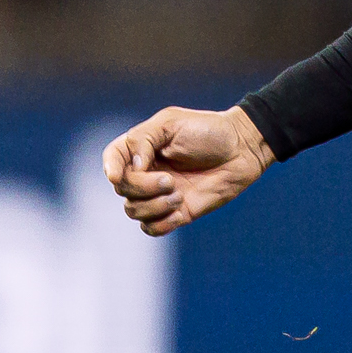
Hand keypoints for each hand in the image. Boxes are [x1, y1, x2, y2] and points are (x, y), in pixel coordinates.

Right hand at [101, 105, 273, 235]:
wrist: (241, 150)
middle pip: (123, 189)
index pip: (112, 159)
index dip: (110, 168)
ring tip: (178, 195)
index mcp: (141, 147)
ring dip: (153, 206)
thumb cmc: (208, 130)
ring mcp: (159, 194)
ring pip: (134, 211)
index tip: (116, 176)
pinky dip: (162, 223)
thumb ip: (144, 140)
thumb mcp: (171, 124)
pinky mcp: (176, 212)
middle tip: (170, 180)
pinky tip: (180, 211)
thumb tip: (132, 167)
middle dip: (142, 188)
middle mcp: (146, 172)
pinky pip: (153, 229)